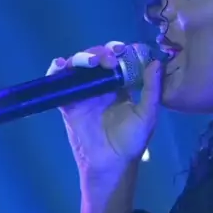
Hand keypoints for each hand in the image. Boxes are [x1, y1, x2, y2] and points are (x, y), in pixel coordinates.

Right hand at [46, 41, 162, 208]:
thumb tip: (157, 62)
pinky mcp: (68, 102)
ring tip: (91, 62)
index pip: (117, 59)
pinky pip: (59, 83)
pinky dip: (56, 70)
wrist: (111, 164)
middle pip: (96, 58)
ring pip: (78, 66)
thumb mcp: (147, 114)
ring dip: (82, 57)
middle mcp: (100, 85)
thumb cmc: (131, 141)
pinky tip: (61, 65)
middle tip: (108, 57)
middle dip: (101, 52)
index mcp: (120, 85)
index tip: (124, 48)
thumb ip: (152, 89)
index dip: (119, 50)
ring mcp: (82, 92)